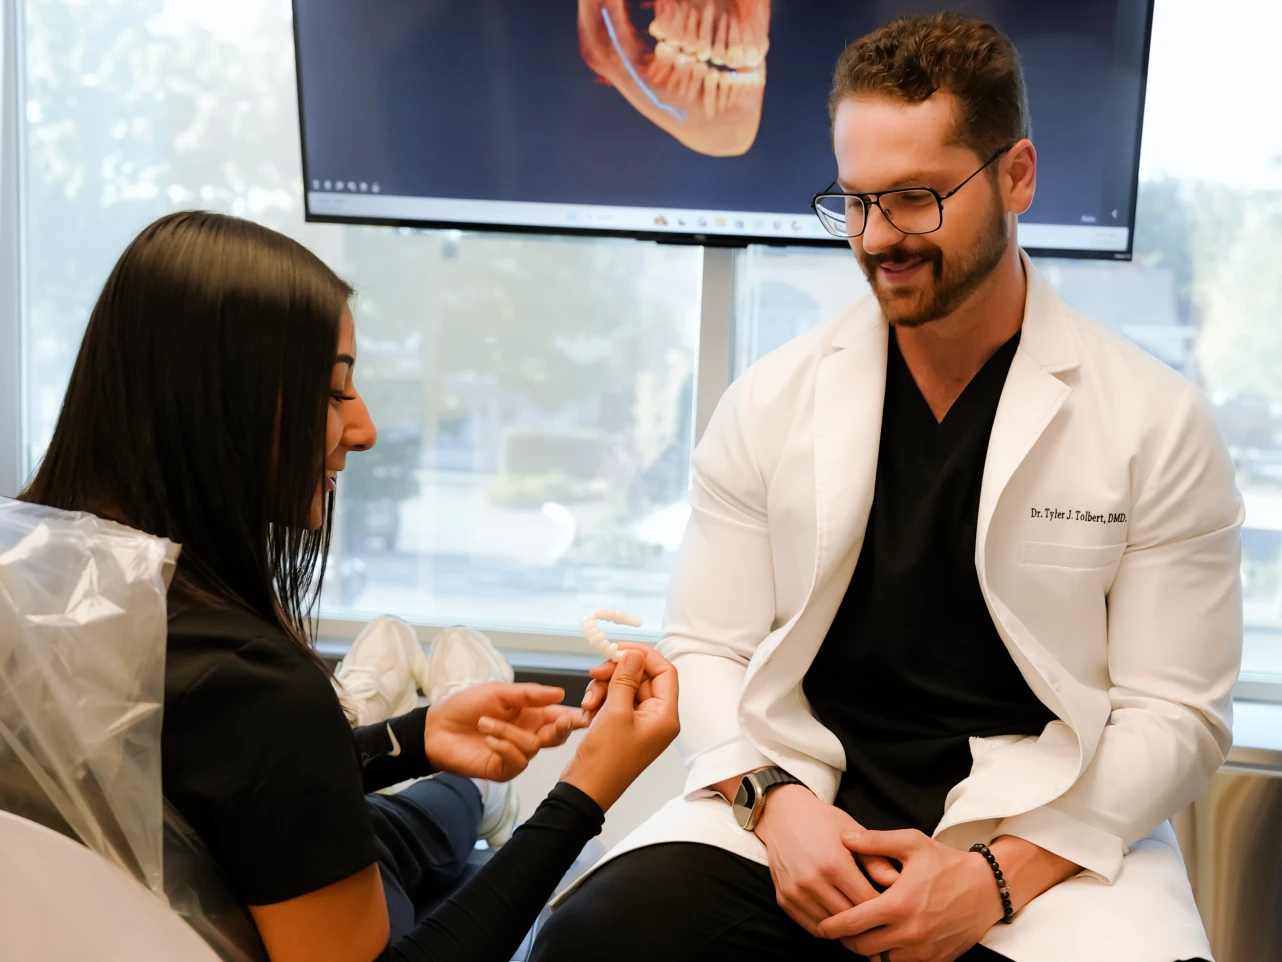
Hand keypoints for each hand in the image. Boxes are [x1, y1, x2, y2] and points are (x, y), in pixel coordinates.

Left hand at [423, 682, 586, 780]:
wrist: (436, 728)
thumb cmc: (466, 706)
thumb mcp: (499, 692)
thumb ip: (530, 694)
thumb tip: (561, 694)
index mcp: (531, 713)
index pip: (560, 716)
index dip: (574, 716)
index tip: (586, 714)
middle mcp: (528, 734)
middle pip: (557, 736)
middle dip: (560, 728)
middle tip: (559, 720)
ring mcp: (516, 754)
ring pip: (533, 746)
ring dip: (510, 732)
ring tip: (485, 723)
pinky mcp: (503, 769)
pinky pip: (517, 761)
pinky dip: (505, 747)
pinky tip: (489, 739)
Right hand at [560, 646, 679, 811]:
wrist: (585, 790)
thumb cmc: (604, 761)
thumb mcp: (615, 712)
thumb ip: (626, 678)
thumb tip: (634, 654)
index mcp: (665, 716)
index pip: (665, 672)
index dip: (643, 655)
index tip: (619, 648)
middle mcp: (656, 718)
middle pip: (642, 677)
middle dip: (616, 673)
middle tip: (596, 673)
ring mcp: (639, 722)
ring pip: (625, 687)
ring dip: (604, 688)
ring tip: (589, 703)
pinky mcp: (623, 726)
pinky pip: (614, 700)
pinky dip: (600, 700)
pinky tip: (588, 713)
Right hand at [753, 786, 897, 937]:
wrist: (783, 815)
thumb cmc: (822, 822)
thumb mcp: (852, 832)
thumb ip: (875, 859)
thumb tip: (897, 882)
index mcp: (833, 863)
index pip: (867, 901)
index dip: (884, 906)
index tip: (893, 906)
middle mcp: (812, 880)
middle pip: (850, 917)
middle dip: (868, 920)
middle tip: (881, 919)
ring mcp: (795, 892)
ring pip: (831, 927)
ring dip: (848, 927)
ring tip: (862, 921)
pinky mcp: (784, 899)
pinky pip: (812, 927)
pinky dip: (828, 927)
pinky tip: (839, 918)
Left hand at [817, 829, 1002, 961]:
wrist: (987, 888)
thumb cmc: (947, 863)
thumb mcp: (911, 843)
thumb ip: (875, 841)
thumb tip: (845, 838)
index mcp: (898, 904)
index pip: (853, 924)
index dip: (832, 926)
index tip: (823, 925)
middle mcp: (909, 932)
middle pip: (862, 948)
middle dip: (847, 940)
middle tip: (840, 929)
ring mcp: (924, 950)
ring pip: (881, 961)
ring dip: (868, 950)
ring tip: (863, 934)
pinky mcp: (937, 960)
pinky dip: (891, 958)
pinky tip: (887, 941)